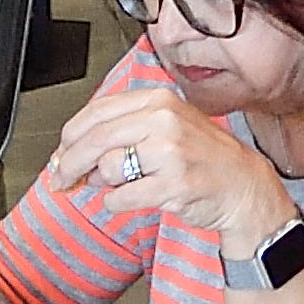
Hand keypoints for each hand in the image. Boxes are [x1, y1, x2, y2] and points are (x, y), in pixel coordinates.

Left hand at [44, 80, 292, 253]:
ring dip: (104, 184)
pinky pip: (121, 197)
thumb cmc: (203, 157)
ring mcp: (171, 153)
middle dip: (70, 164)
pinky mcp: (173, 185)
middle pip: (95, 140)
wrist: (242, 185)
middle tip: (62, 179)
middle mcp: (164, 121)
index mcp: (159, 100)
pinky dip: (117, 202)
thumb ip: (123, 131)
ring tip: (122, 184)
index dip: (70, 136)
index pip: (97, 111)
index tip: (61, 153)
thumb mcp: (166, 126)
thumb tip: (72, 152)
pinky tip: (132, 198)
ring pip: (107, 169)